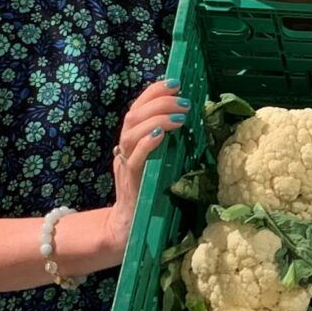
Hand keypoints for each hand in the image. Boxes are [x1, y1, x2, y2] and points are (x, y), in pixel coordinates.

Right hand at [111, 78, 186, 221]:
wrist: (129, 228)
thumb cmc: (149, 193)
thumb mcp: (158, 162)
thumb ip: (165, 144)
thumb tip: (186, 121)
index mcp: (131, 142)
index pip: (136, 109)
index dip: (153, 93)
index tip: (174, 82)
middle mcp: (124, 149)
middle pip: (133, 116)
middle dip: (159, 102)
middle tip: (184, 101)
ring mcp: (126, 165)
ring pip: (131, 133)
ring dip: (157, 119)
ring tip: (180, 117)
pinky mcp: (132, 181)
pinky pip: (135, 158)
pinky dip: (147, 144)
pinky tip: (161, 135)